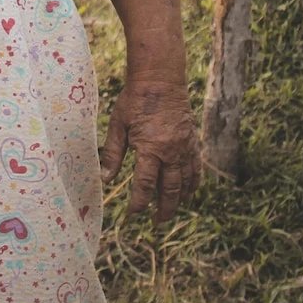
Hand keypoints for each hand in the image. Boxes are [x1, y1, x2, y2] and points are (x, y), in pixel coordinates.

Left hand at [101, 75, 200, 222]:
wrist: (160, 79)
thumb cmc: (134, 100)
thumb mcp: (118, 124)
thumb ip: (113, 153)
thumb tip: (106, 178)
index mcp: (149, 148)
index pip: (144, 185)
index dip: (139, 204)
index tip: (133, 215)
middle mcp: (171, 152)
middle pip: (169, 189)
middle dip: (163, 209)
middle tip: (156, 223)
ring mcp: (185, 148)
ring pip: (186, 182)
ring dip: (179, 200)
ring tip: (170, 211)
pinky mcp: (192, 142)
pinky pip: (196, 168)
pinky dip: (194, 183)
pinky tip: (189, 192)